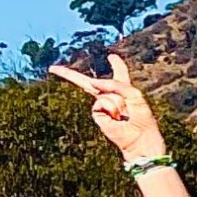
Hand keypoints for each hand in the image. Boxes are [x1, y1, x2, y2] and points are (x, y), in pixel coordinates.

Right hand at [48, 53, 166, 160]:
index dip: (116, 66)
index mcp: (124, 92)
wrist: (139, 139)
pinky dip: (111, 107)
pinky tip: (116, 118)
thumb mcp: (134, 95)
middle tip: (53, 68)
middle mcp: (111, 97)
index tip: (112, 57)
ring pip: (105, 93)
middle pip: (91, 83)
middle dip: (70, 75)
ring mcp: (102, 106)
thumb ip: (116, 84)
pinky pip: (102, 102)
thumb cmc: (142, 120)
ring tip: (123, 113)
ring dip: (117, 102)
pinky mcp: (97, 114)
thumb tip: (92, 82)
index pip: (119, 76)